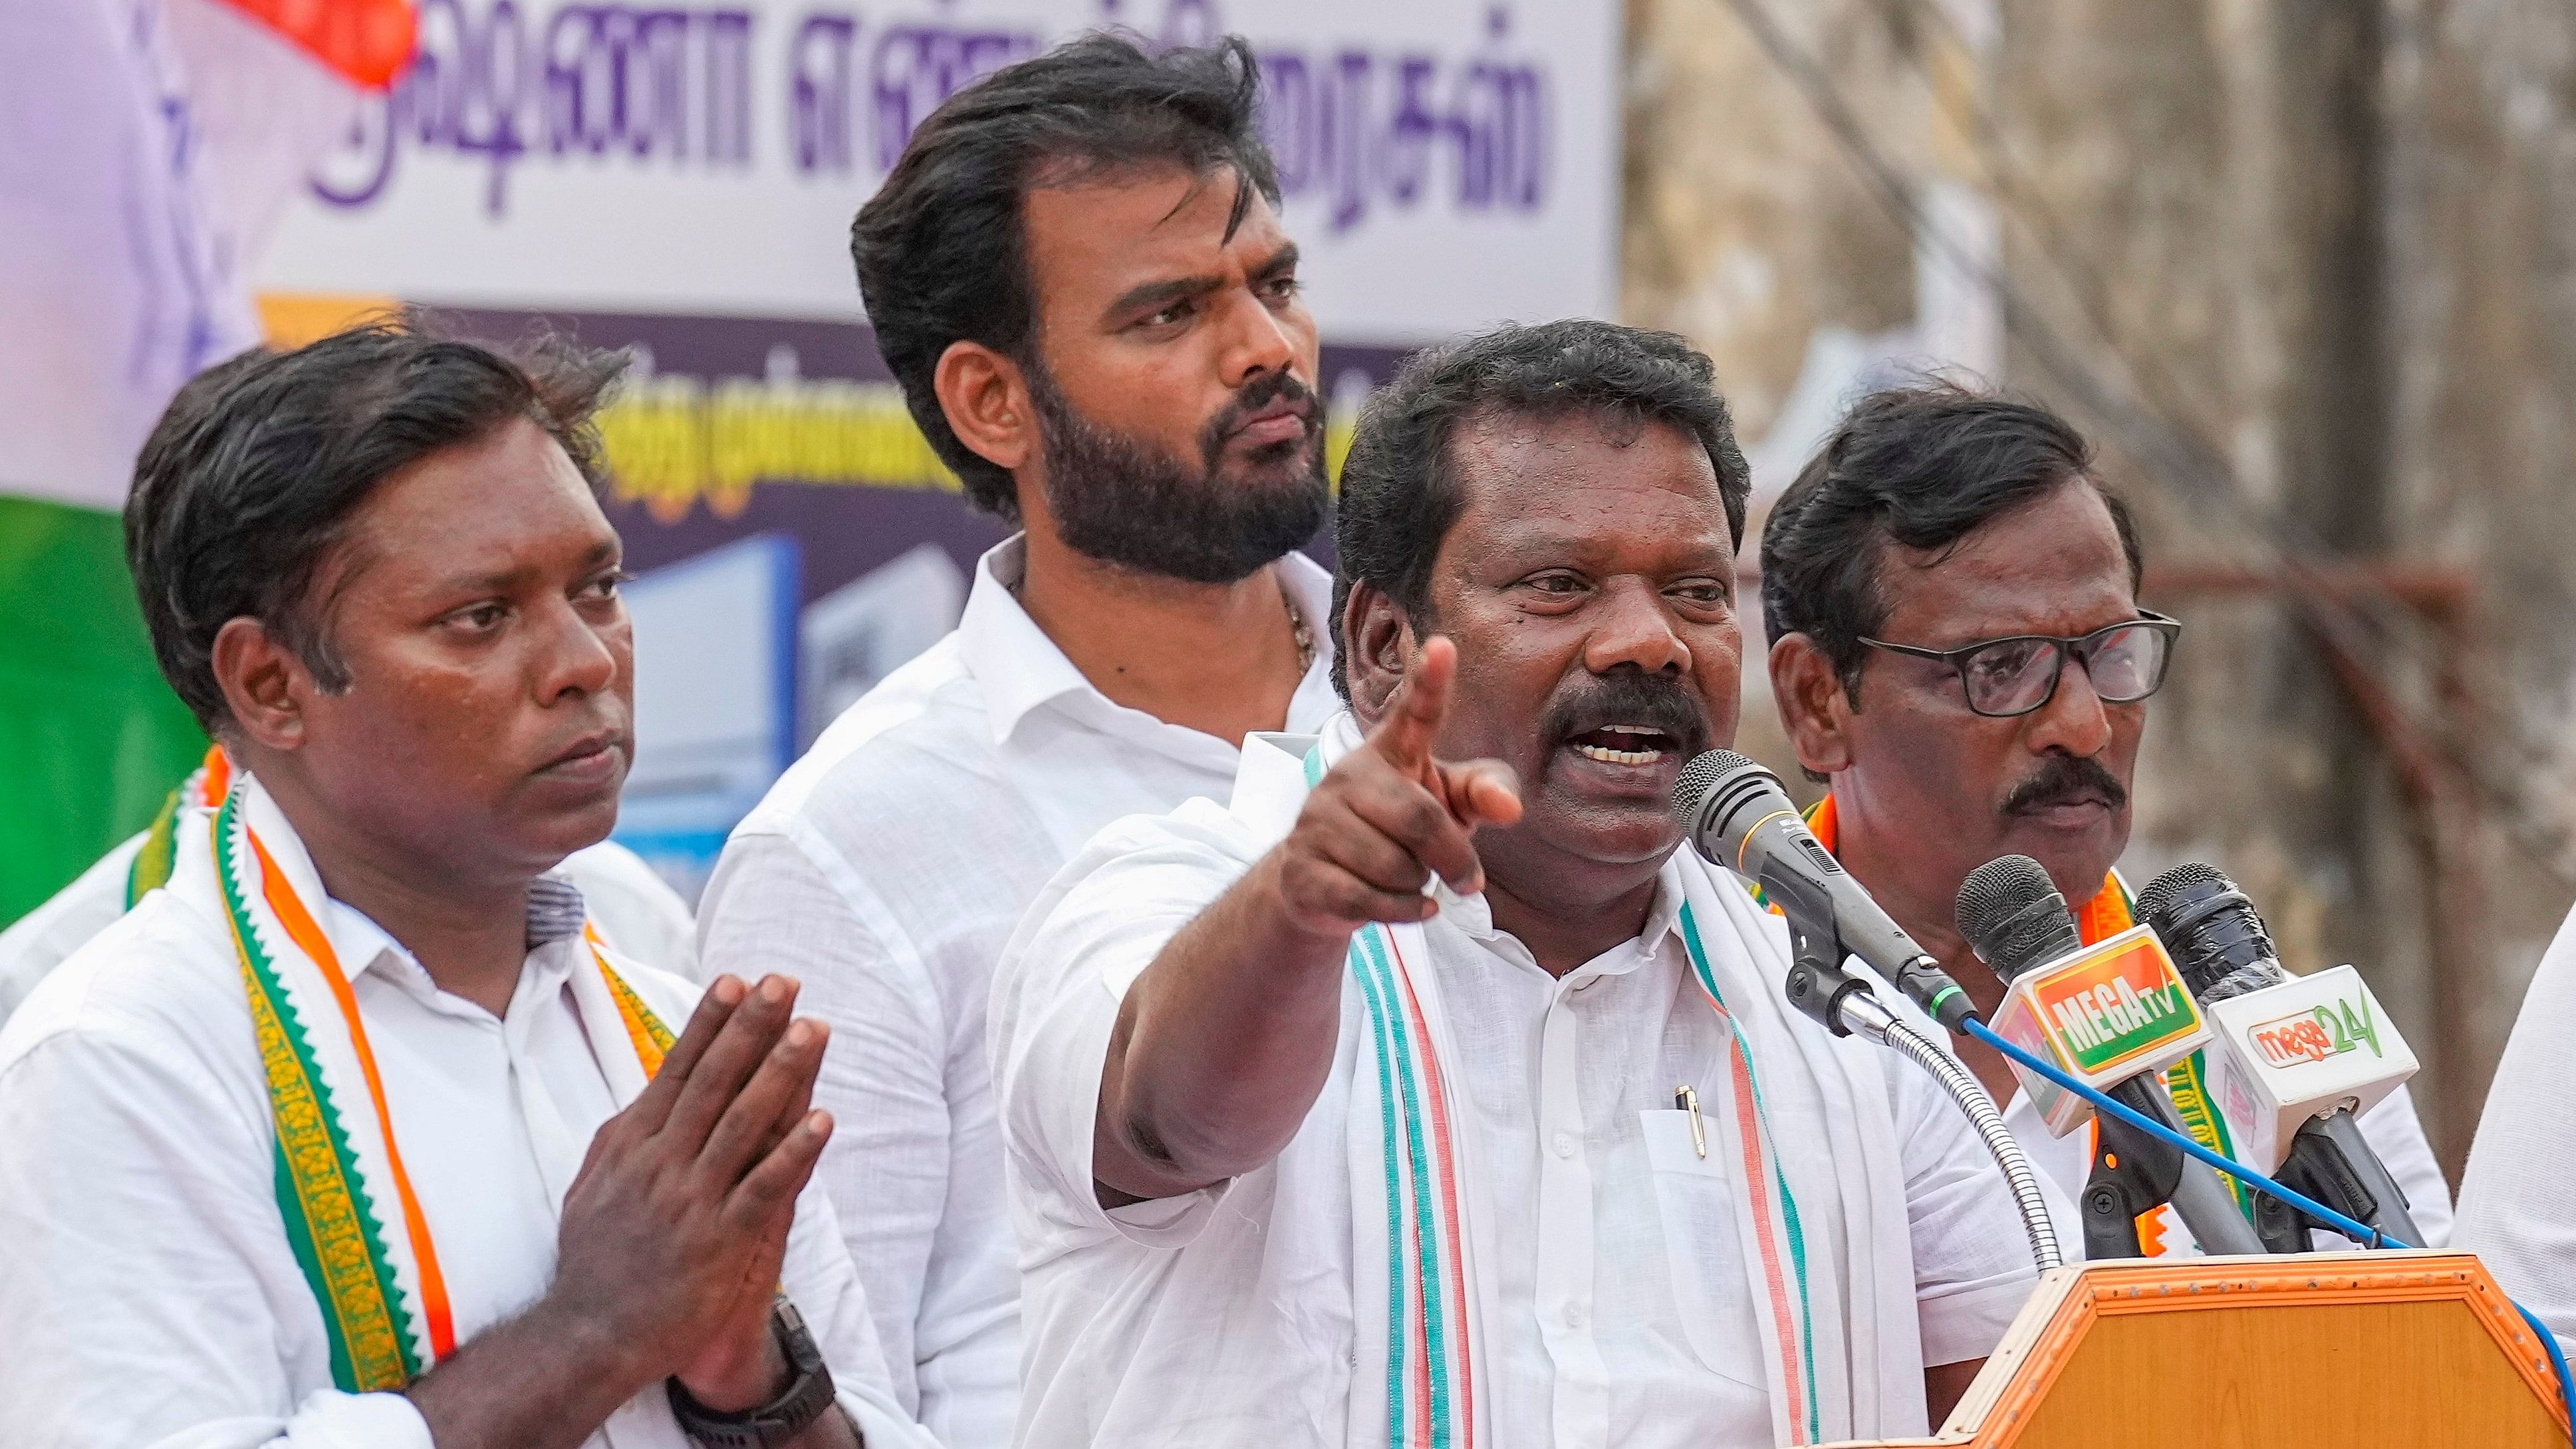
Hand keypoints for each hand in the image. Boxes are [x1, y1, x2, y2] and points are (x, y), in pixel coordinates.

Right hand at [544, 974, 833, 1400]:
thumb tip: (647, 1093)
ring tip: (812, 1029)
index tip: (737, 980)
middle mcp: (662, 1162)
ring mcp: (691, 1200)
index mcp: (631, 1143)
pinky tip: (823, 1119)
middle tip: (783, 983)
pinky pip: (765, 1187)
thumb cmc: (595, 1260)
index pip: (678, 1070)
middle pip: (715, 1082)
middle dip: (750, 1028)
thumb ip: (621, 1138)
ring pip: (743, 1122)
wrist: (589, 1334)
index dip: (710, 1023)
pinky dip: (795, 1152)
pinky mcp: (719, 1239)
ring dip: (781, 1073)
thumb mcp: (591, 1186)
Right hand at [1272, 636, 1521, 938]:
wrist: (1319, 885)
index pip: (1414, 713)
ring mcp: (1317, 822)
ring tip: (1407, 877)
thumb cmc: (1397, 833)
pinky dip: (1403, 913)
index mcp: (1389, 751)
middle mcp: (1347, 776)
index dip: (1430, 682)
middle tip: (1466, 877)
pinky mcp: (1301, 870)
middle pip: (1420, 818)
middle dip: (1453, 857)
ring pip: (1394, 867)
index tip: (1444, 646)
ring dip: (1418, 885)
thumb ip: (1483, 793)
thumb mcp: (1448, 807)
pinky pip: (1368, 900)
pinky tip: (1413, 908)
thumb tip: (1511, 808)